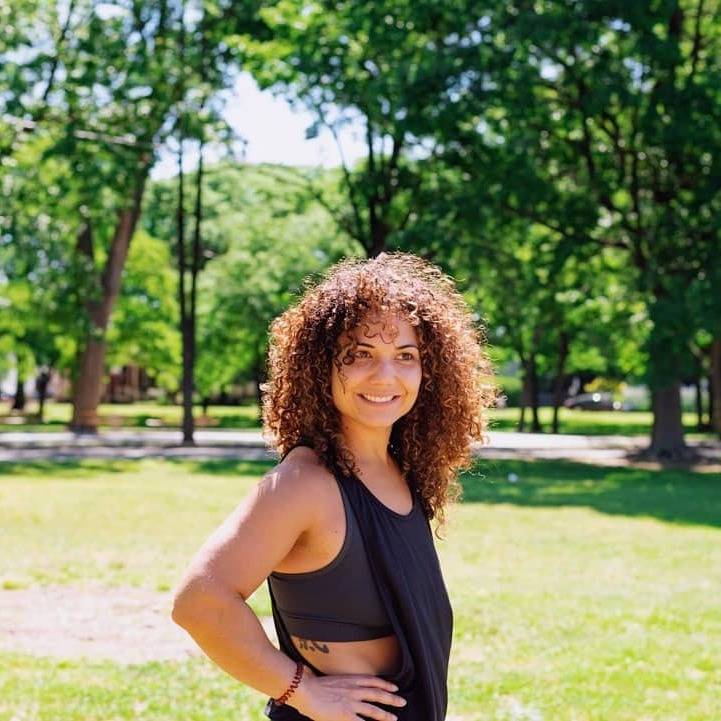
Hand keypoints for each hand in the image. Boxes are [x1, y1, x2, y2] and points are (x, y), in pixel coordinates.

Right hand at [290, 666, 406, 720]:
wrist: (305, 689)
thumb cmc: (313, 685)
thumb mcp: (332, 681)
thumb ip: (341, 686)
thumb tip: (345, 689)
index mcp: (350, 680)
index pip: (372, 681)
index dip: (385, 684)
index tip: (393, 686)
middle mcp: (354, 690)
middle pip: (378, 693)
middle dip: (391, 698)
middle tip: (402, 701)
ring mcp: (351, 703)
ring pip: (374, 709)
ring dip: (386, 714)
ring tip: (394, 718)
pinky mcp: (346, 715)